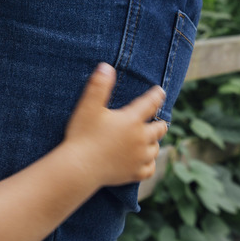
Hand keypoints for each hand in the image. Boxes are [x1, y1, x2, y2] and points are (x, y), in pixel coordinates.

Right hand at [63, 64, 167, 186]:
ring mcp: (139, 158)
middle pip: (159, 128)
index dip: (156, 95)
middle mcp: (140, 139)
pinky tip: (146, 161)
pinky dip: (150, 164)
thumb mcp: (88, 106)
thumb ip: (99, 85)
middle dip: (159, 123)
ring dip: (154, 143)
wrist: (79, 167)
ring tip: (150, 140)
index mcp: (132, 120)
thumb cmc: (82, 135)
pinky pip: (150, 169)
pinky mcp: (133, 173)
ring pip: (156, 149)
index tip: (160, 91)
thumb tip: (106, 66)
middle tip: (159, 120)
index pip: (150, 104)